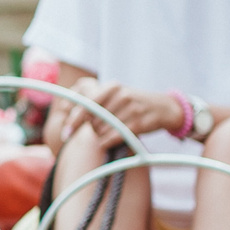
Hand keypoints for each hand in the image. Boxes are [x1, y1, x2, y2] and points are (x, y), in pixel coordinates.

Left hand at [46, 79, 175, 148]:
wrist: (164, 108)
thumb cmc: (131, 103)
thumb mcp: (115, 94)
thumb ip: (93, 101)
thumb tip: (67, 110)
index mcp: (112, 87)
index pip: (87, 104)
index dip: (74, 119)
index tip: (66, 132)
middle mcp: (121, 96)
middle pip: (93, 121)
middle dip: (92, 128)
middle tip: (100, 127)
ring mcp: (131, 110)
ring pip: (102, 131)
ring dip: (100, 135)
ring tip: (110, 130)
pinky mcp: (138, 124)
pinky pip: (113, 138)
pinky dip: (107, 142)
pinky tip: (109, 140)